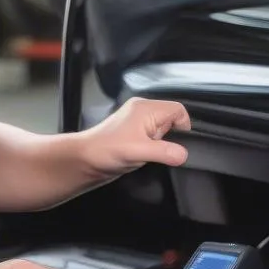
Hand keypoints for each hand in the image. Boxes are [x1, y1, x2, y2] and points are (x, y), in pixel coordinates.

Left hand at [77, 97, 191, 179]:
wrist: (84, 160)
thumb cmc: (105, 150)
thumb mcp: (140, 151)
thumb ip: (165, 152)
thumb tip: (183, 154)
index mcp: (145, 108)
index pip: (178, 109)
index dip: (183, 126)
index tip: (178, 143)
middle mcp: (143, 112)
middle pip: (172, 120)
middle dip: (170, 137)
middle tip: (155, 148)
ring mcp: (138, 123)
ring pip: (163, 131)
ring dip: (160, 144)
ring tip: (145, 152)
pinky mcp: (134, 135)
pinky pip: (154, 139)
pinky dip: (153, 148)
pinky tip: (141, 155)